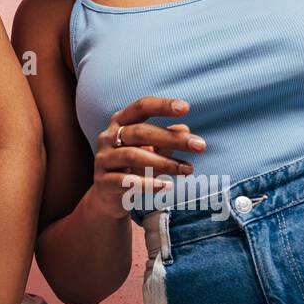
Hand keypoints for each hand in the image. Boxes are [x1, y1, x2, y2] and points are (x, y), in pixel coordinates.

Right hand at [89, 97, 205, 219]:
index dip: (162, 106)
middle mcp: (107, 137)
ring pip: (133, 156)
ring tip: (188, 169)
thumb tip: (184, 128)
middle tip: (200, 146)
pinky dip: (148, 183)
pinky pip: (126, 181)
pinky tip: (167, 185)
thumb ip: (165, 141)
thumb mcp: (150, 151)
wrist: (107, 197)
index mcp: (120, 122)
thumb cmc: (132, 167)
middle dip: (172, 138)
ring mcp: (103, 159)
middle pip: (140, 132)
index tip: (186, 108)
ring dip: (164, 163)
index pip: (141, 107)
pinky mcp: (103, 182)